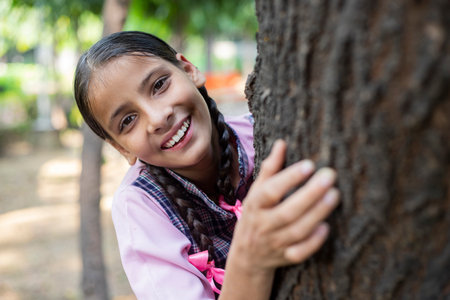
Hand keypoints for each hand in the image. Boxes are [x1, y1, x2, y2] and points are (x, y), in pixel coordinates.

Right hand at [229, 139, 339, 272]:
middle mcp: (263, 225)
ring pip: (297, 231)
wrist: (247, 256)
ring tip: (334, 195)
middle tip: (330, 175)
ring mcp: (274, 243)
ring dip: (317, 213)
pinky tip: (326, 226)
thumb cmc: (256, 215)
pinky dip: (313, 242)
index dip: (289, 178)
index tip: (309, 164)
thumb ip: (270, 169)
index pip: (270, 191)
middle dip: (310, 194)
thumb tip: (282, 143)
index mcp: (255, 205)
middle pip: (287, 211)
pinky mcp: (285, 258)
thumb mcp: (256, 192)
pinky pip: (300, 252)